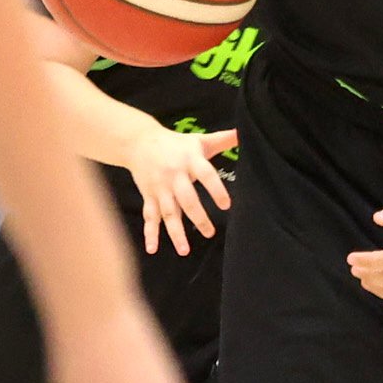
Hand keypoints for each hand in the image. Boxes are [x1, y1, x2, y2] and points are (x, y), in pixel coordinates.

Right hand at [115, 124, 236, 256]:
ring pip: (169, 212)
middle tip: (210, 233)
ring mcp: (160, 188)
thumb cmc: (176, 143)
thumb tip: (244, 132)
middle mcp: (174, 175)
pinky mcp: (149, 196)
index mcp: (190, 160)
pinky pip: (150, 217)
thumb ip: (223, 139)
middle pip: (187, 199)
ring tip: (185, 250)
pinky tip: (152, 249)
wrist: (139, 141)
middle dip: (198, 217)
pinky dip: (150, 234)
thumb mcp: (199, 140)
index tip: (226, 205)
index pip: (205, 175)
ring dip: (175, 233)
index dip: (216, 189)